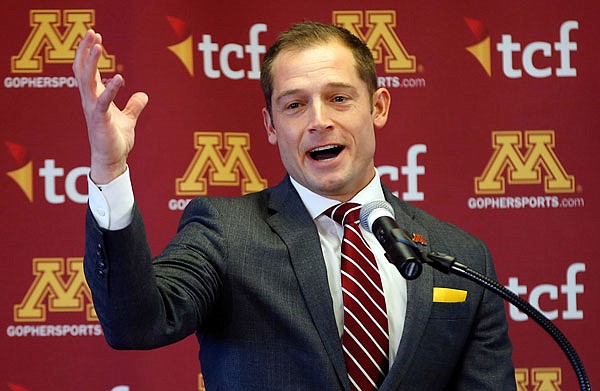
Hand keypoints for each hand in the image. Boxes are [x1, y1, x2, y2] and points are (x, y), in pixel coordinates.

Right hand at [73, 29, 147, 183]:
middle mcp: (89, 101)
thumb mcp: (128, 119)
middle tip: (92, 32)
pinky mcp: (100, 121)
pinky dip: (111, 90)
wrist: (112, 160)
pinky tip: (120, 78)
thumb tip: (143, 96)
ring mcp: (93, 110)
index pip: (87, 70)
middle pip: (83, 70)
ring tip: (98, 46)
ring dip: (92, 62)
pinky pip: (103, 102)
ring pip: (88, 81)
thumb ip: (134, 106)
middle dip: (86, 51)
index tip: (94, 36)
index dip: (88, 53)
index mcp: (94, 98)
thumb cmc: (115, 140)